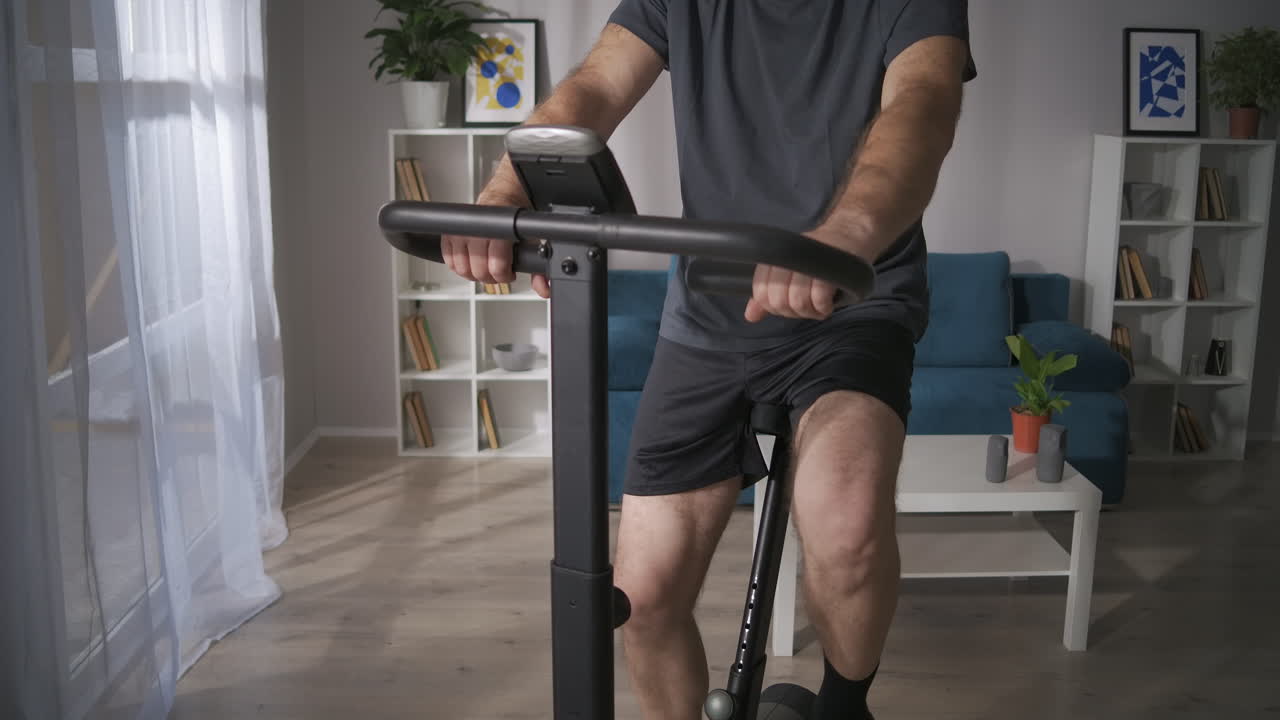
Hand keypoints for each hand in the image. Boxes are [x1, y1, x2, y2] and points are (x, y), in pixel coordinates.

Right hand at [441, 192, 550, 297]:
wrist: (501, 200)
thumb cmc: (514, 222)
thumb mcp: (531, 243)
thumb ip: (539, 268)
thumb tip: (543, 288)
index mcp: (499, 229)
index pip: (497, 265)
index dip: (504, 275)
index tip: (509, 272)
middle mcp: (477, 229)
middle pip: (479, 271)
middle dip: (491, 277)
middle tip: (498, 271)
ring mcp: (460, 232)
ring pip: (462, 269)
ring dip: (474, 274)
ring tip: (485, 267)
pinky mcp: (448, 234)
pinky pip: (449, 260)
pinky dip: (459, 267)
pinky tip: (471, 262)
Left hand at [744, 225, 877, 322]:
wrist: (850, 236)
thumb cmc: (819, 259)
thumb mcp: (790, 276)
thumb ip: (768, 296)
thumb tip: (750, 316)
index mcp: (772, 260)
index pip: (761, 295)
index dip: (775, 307)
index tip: (791, 300)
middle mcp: (786, 259)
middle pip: (778, 302)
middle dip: (794, 310)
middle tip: (808, 302)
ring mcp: (807, 262)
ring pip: (797, 302)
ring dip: (811, 310)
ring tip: (820, 302)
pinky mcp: (829, 266)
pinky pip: (818, 298)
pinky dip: (824, 306)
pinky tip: (828, 302)